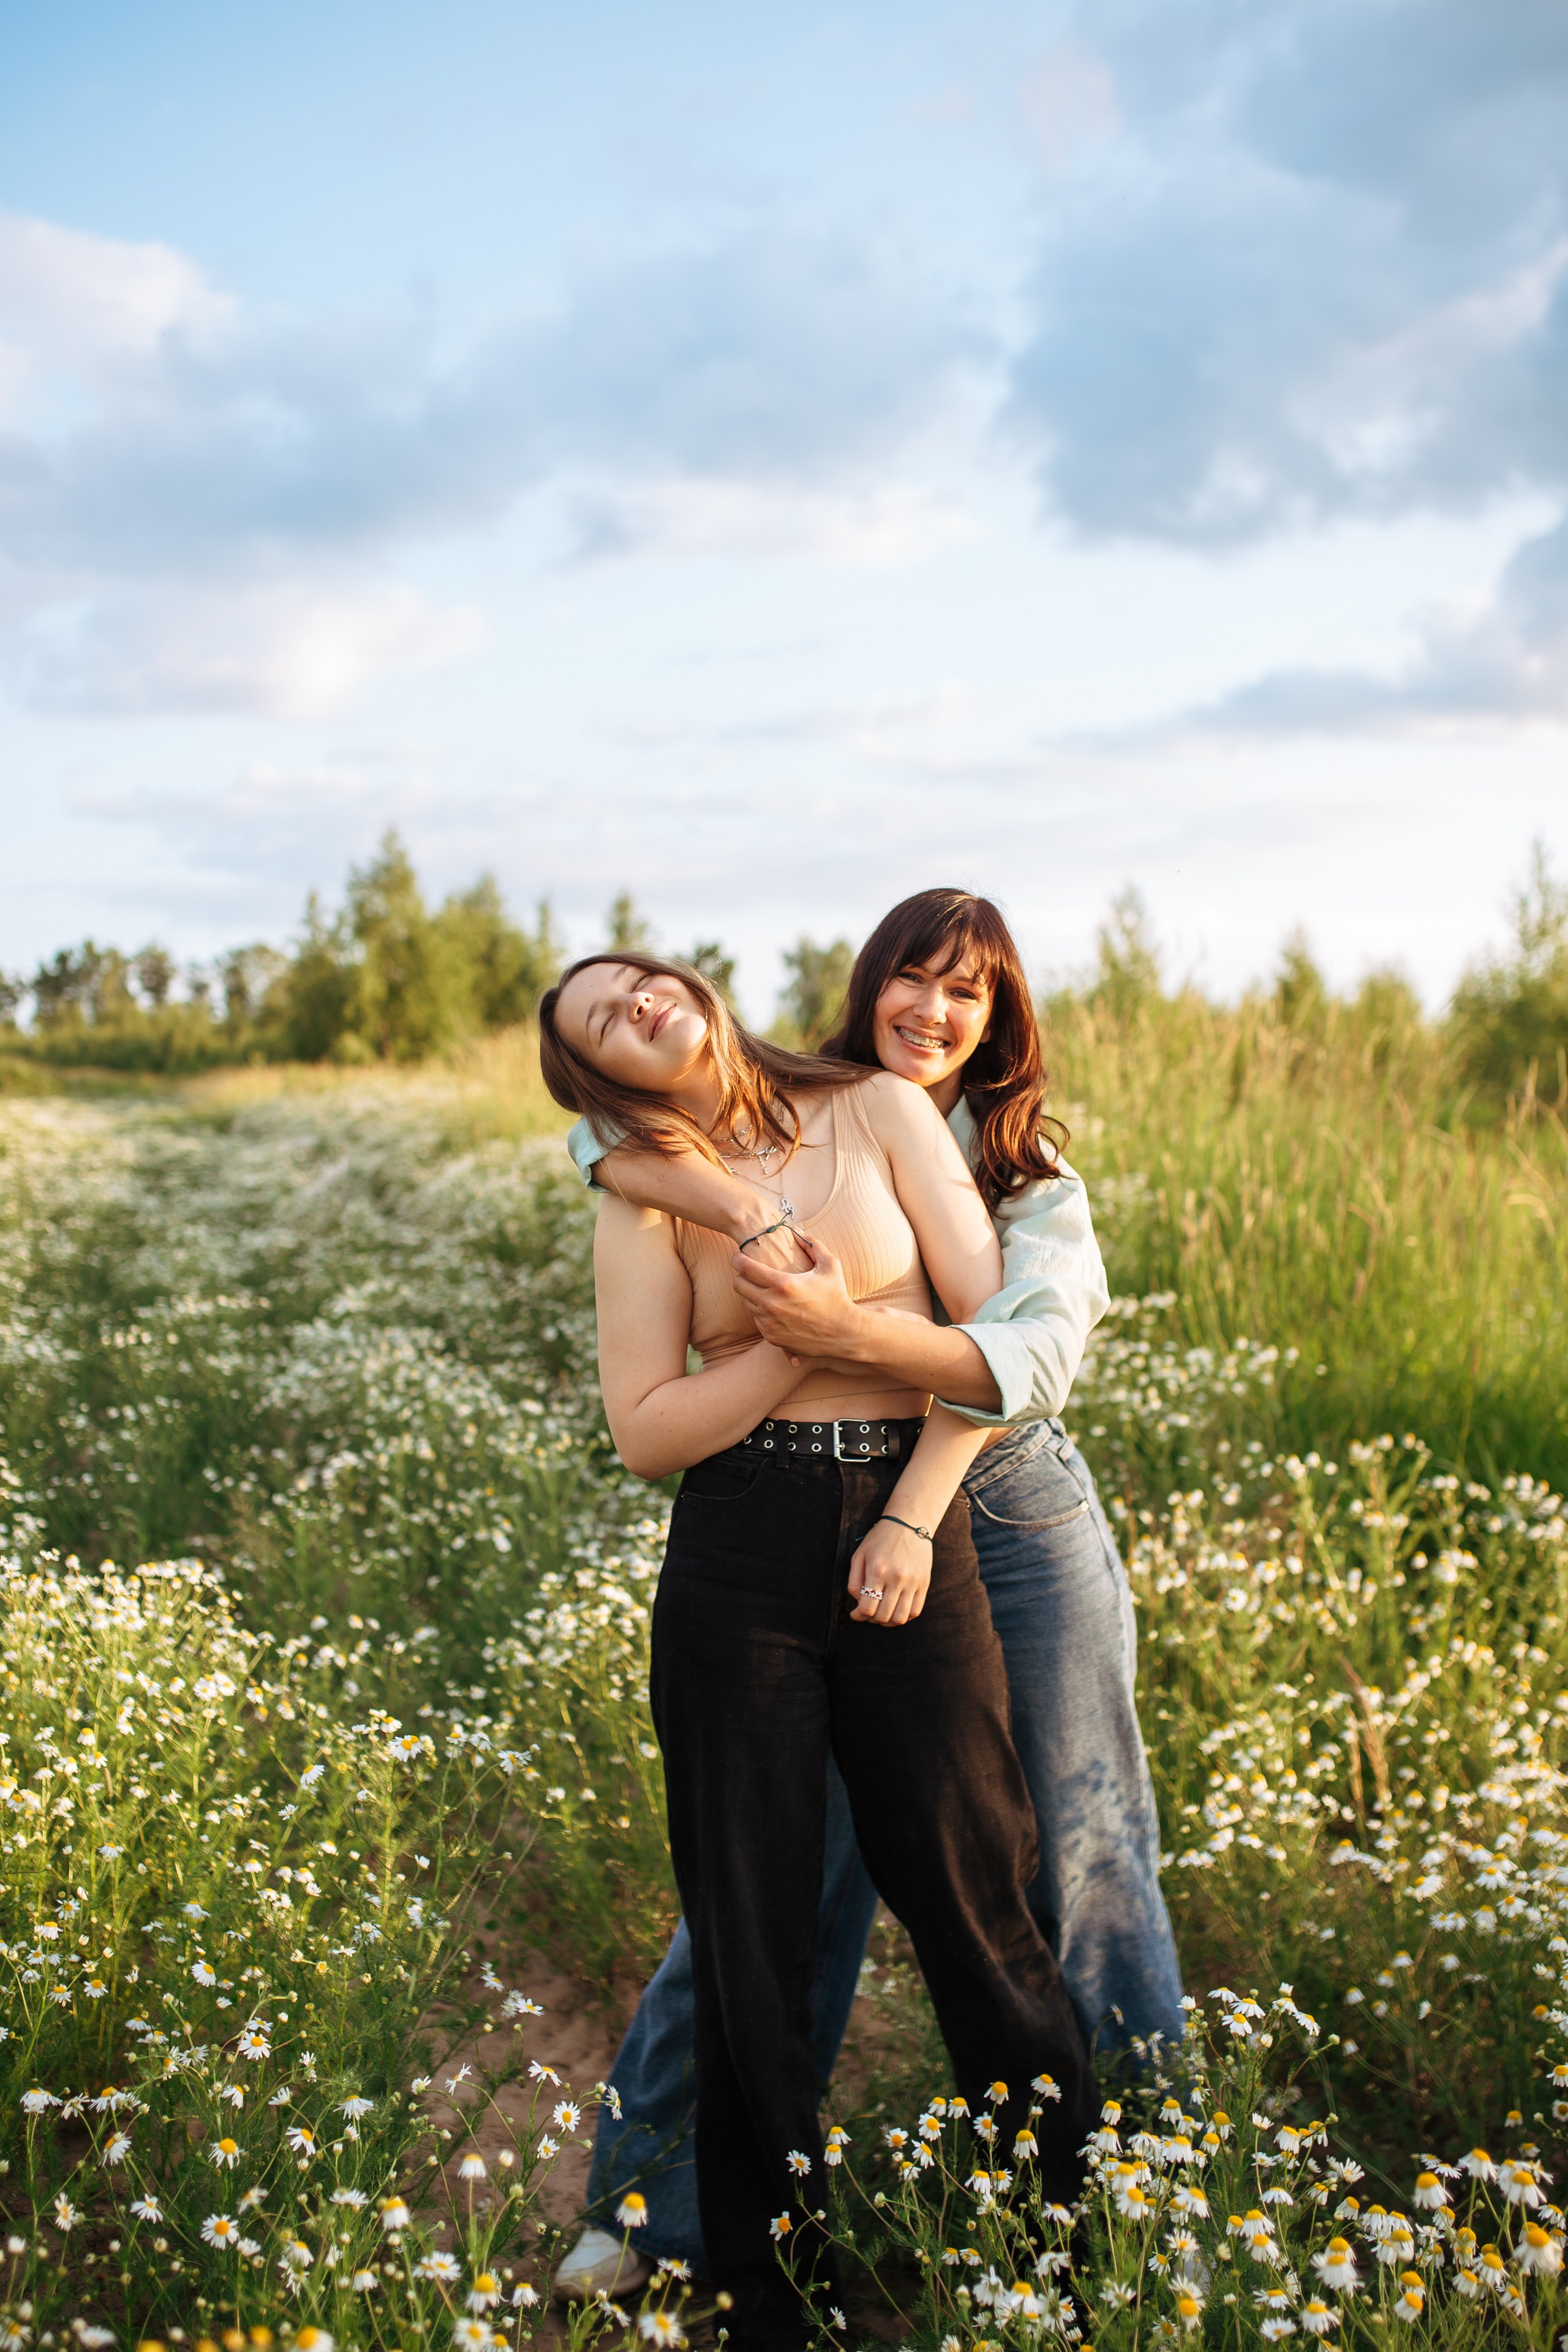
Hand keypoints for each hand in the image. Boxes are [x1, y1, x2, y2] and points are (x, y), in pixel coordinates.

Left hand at [730, 1232, 862, 1360]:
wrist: (843, 1333)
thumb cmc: (838, 1296)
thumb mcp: (830, 1265)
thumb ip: (812, 1244)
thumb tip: (795, 1229)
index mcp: (783, 1284)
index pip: (744, 1267)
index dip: (737, 1258)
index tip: (738, 1256)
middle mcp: (772, 1304)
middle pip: (738, 1285)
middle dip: (740, 1275)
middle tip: (749, 1272)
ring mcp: (770, 1323)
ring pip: (745, 1303)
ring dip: (751, 1294)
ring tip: (764, 1288)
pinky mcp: (771, 1337)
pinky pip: (756, 1319)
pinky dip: (761, 1311)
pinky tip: (774, 1306)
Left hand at [847, 1517, 930, 1626]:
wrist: (909, 1524)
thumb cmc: (880, 1539)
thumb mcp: (860, 1554)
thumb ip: (854, 1580)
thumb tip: (858, 1602)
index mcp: (877, 1570)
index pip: (867, 1608)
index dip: (858, 1616)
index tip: (855, 1614)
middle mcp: (896, 1578)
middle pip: (883, 1616)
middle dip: (872, 1619)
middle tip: (868, 1613)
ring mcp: (913, 1582)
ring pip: (900, 1618)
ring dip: (888, 1622)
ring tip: (882, 1614)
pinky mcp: (924, 1583)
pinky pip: (915, 1611)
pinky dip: (904, 1617)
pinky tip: (896, 1611)